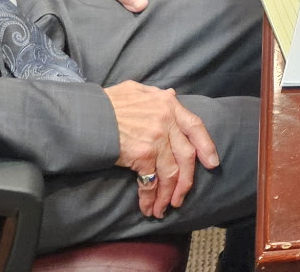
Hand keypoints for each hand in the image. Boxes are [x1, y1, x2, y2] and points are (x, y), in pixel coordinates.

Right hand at [106, 80, 218, 218]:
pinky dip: (150, 197)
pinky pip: (151, 181)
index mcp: (168, 104)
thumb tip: (170, 96)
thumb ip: (157, 96)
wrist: (87, 114)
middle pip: (186, 155)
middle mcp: (166, 120)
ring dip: (168, 195)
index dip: (206, 146)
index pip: (196, 126)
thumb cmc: (109, 103)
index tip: (213, 163)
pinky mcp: (142, 154)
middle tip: (181, 198)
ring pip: (171, 173)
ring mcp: (156, 138)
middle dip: (186, 181)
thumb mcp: (139, 91)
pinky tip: (148, 207)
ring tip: (163, 208)